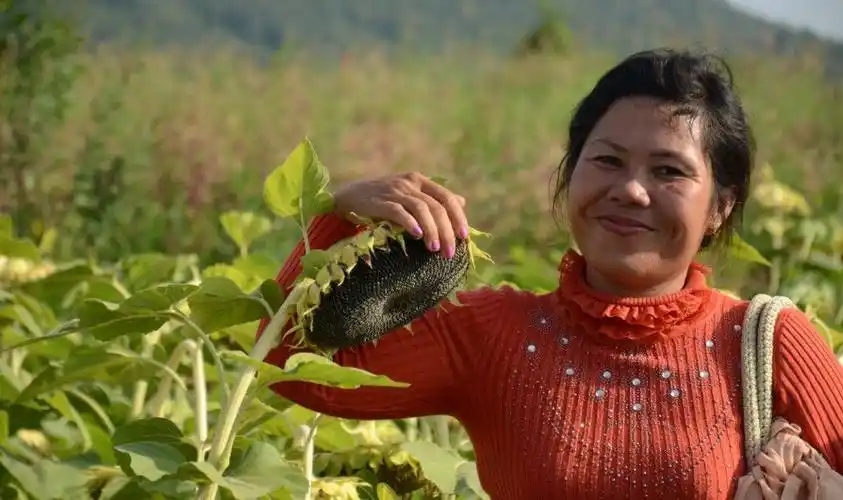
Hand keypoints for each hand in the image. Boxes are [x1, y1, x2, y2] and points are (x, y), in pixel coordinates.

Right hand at [333, 172, 468, 257]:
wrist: (349, 197)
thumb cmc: (383, 200)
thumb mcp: (410, 195)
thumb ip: (434, 198)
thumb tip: (462, 202)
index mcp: (420, 181)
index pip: (447, 197)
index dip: (458, 217)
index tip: (464, 237)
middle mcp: (409, 183)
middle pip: (436, 206)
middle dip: (446, 231)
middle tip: (450, 252)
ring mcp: (394, 191)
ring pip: (421, 209)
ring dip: (431, 230)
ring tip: (434, 249)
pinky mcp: (380, 202)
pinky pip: (399, 212)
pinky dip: (410, 223)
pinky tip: (417, 236)